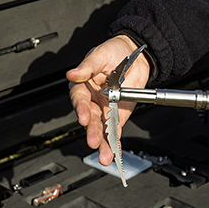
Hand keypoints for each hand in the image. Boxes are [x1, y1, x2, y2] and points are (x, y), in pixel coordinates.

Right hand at [66, 35, 149, 164]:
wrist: (135, 54)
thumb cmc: (114, 51)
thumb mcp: (101, 54)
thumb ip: (88, 66)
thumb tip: (73, 73)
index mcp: (83, 85)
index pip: (79, 99)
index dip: (81, 108)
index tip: (84, 117)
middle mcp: (92, 100)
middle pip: (90, 118)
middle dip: (92, 131)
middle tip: (93, 141)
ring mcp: (104, 109)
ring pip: (101, 129)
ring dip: (103, 143)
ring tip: (104, 155)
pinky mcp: (117, 116)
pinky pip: (115, 131)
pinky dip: (115, 143)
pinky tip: (114, 154)